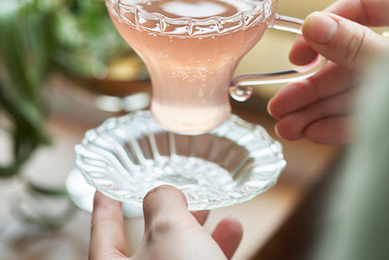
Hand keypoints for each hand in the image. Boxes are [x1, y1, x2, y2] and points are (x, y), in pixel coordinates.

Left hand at [89, 185, 242, 259]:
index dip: (105, 206)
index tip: (106, 188)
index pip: (103, 232)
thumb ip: (161, 202)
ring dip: (198, 226)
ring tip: (213, 205)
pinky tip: (233, 230)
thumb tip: (162, 194)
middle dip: (166, 212)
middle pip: (146, 241)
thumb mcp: (169, 232)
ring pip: (178, 253)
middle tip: (175, 190)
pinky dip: (215, 247)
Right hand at [268, 0, 388, 143]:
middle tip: (279, 105)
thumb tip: (313, 25)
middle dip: (311, 88)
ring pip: (355, 90)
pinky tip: (316, 132)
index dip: (322, 29)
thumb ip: (359, 45)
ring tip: (288, 128)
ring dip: (320, 111)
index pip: (359, 7)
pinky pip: (372, 112)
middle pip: (348, 59)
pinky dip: (345, 124)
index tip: (297, 58)